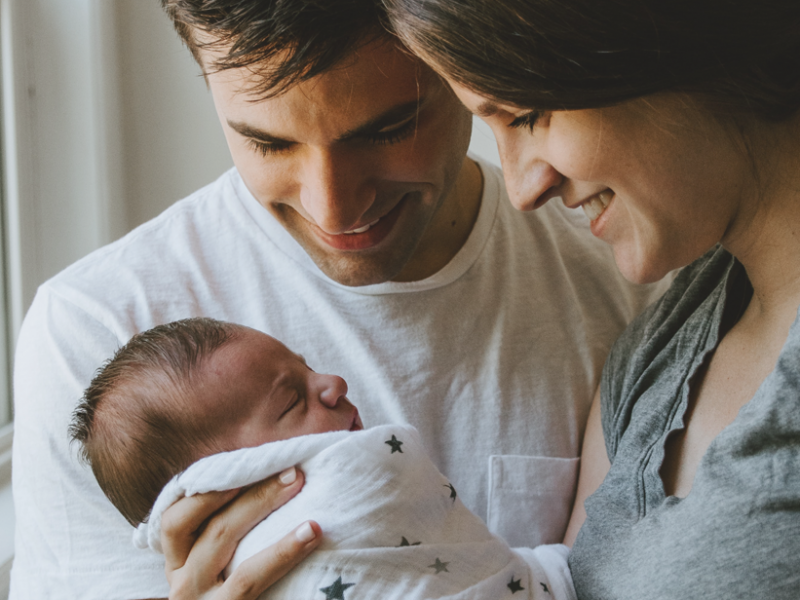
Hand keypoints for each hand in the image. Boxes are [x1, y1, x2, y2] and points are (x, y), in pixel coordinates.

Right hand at [161, 467, 321, 599]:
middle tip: (291, 469)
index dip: (205, 488)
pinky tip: (311, 533)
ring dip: (262, 506)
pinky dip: (283, 551)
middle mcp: (180, 582)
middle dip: (249, 489)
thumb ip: (229, 538)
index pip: (176, 517)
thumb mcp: (219, 573)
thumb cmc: (233, 597)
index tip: (244, 462)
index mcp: (177, 564)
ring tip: (299, 486)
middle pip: (206, 522)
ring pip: (223, 541)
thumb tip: (272, 485)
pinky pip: (251, 579)